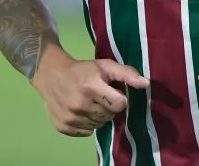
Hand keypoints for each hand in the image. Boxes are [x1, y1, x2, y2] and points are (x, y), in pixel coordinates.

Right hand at [33, 50, 149, 136]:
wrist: (51, 75)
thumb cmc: (83, 70)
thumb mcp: (105, 66)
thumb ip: (126, 73)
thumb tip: (146, 84)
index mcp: (91, 86)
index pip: (120, 104)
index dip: (119, 98)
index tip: (111, 91)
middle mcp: (80, 104)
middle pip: (109, 115)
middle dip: (108, 106)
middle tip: (99, 96)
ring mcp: (71, 118)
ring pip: (99, 125)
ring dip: (98, 115)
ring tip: (90, 102)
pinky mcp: (64, 127)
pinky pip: (87, 132)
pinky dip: (87, 123)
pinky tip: (81, 111)